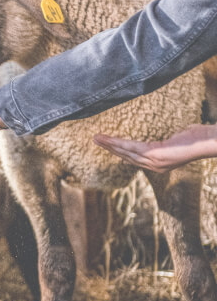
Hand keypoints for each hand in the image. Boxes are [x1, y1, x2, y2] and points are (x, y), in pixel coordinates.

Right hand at [93, 124, 216, 172]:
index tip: (108, 146)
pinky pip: (132, 148)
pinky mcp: (155, 155)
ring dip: (109, 145)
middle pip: (126, 156)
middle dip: (109, 148)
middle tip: (95, 140)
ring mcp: (154, 162)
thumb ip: (165, 139)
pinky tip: (109, 139)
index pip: (134, 158)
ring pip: (126, 152)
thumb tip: (163, 134)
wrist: (207, 142)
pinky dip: (118, 143)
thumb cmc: (197, 137)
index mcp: (158, 164)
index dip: (119, 152)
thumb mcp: (177, 138)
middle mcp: (155, 166)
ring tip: (96, 138)